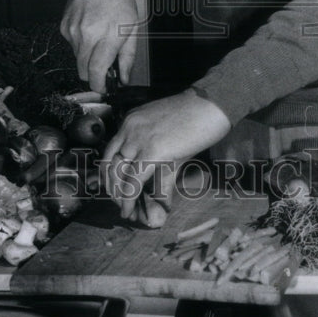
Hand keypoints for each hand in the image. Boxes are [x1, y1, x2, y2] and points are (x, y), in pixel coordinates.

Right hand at [60, 0, 139, 91]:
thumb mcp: (133, 26)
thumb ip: (128, 56)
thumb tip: (123, 79)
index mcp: (108, 35)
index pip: (96, 72)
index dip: (99, 86)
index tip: (104, 89)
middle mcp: (88, 35)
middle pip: (83, 71)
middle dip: (94, 75)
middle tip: (105, 69)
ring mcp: (73, 30)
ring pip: (77, 59)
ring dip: (87, 58)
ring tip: (100, 39)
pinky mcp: (64, 26)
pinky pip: (71, 45)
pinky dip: (81, 44)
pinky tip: (90, 28)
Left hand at [102, 90, 230, 221]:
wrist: (209, 105)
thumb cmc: (195, 115)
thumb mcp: (167, 131)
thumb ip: (157, 151)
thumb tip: (157, 174)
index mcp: (131, 120)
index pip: (110, 150)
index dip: (109, 173)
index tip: (115, 188)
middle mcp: (129, 128)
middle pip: (109, 163)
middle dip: (111, 186)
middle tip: (118, 203)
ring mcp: (138, 139)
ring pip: (118, 174)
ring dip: (118, 196)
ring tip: (124, 211)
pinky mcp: (151, 152)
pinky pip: (132, 181)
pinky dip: (128, 200)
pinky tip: (129, 211)